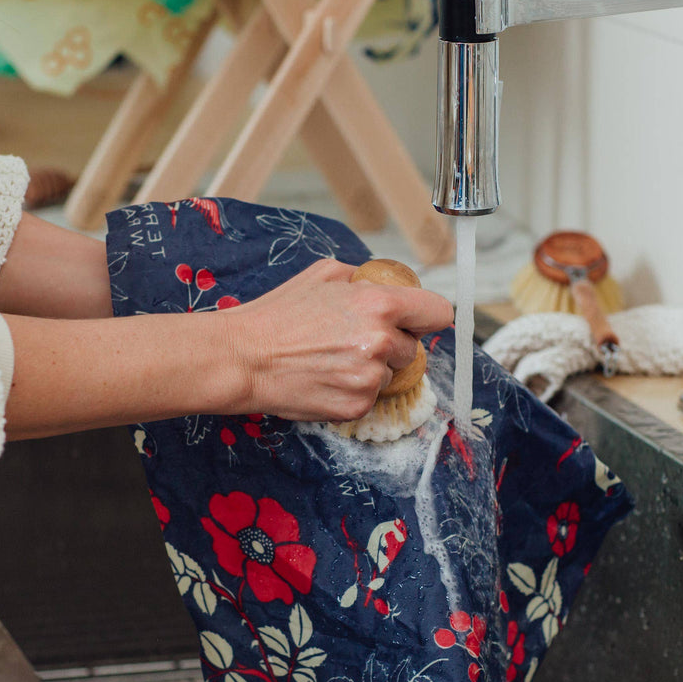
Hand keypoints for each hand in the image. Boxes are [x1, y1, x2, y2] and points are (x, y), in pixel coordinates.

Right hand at [223, 259, 453, 421]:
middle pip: (412, 349)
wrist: (245, 358)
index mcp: (380, 304)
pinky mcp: (357, 406)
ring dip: (370, 369)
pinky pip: (369, 397)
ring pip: (389, 375)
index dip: (426, 317)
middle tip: (352, 341)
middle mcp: (382, 342)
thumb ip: (367, 280)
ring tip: (332, 360)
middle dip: (390, 345)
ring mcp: (370, 378)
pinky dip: (353, 391)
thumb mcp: (325, 275)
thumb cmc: (279, 315)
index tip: (416, 322)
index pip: (438, 312)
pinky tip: (326, 379)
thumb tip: (388, 288)